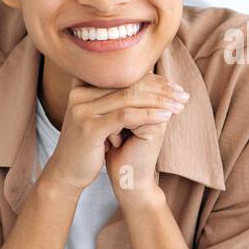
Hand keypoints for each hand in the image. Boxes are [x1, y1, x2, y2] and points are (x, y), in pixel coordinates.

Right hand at [42, 72, 188, 195]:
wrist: (66, 172)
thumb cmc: (90, 144)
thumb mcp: (100, 117)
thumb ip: (116, 99)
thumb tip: (150, 82)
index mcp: (83, 86)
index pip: (124, 75)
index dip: (152, 78)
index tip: (175, 86)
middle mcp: (80, 93)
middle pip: (128, 83)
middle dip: (160, 89)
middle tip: (182, 94)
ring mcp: (82, 109)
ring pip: (129, 97)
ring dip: (159, 101)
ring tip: (179, 106)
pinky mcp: (89, 127)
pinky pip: (125, 116)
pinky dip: (149, 115)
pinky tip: (166, 117)